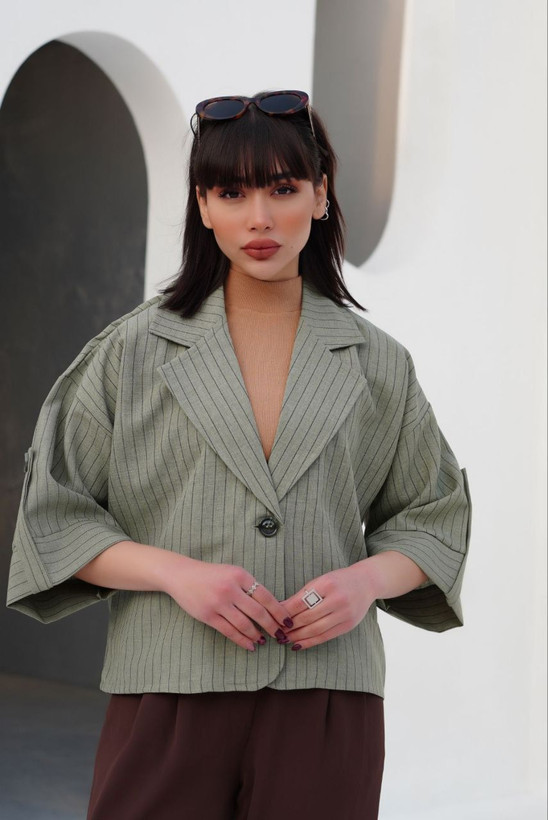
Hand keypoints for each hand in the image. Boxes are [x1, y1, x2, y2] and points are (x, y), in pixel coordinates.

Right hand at [163, 557, 293, 651]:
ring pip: (245, 624)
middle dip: (272, 626)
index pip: (266, 596)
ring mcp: (219, 603)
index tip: (288, 621)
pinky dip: (242, 640)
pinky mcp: (208, 615)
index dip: (279, 611)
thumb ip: (249, 586)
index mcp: (240, 575)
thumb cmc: (211, 574)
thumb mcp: (232, 572)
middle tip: (281, 636)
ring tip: (264, 641)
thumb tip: (270, 607)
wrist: (182, 575)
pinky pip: (229, 631)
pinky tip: (250, 645)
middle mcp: (230, 588)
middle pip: (258, 612)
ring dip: (257, 635)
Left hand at [279, 563, 375, 649]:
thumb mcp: (320, 581)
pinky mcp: (348, 625)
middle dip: (289, 626)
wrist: (366, 583)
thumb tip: (280, 608)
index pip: (301, 602)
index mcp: (327, 584)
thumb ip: (302, 595)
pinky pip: (325, 637)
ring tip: (284, 639)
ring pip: (316, 629)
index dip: (285, 612)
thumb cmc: (338, 581)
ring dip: (297, 636)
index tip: (273, 618)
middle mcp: (337, 599)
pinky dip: (310, 642)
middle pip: (307, 617)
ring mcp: (345, 614)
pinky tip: (298, 645)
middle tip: (275, 631)